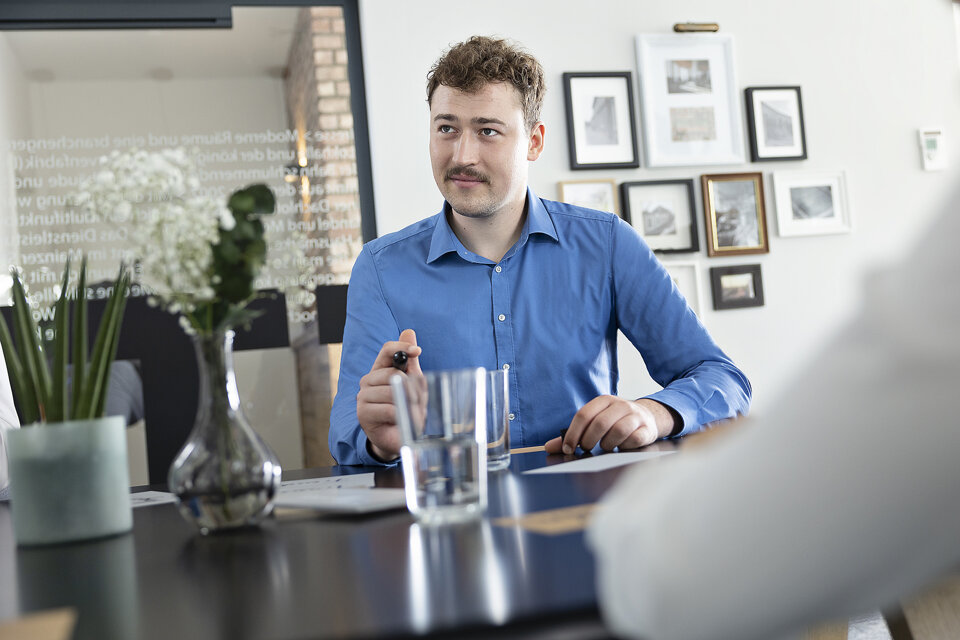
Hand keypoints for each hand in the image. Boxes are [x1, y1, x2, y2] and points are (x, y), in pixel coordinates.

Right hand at [357, 329, 422, 460]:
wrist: (399, 437)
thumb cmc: (406, 408)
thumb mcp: (414, 383)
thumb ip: (411, 360)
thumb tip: (409, 331)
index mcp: (380, 370)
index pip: (387, 350)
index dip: (402, 347)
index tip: (417, 351)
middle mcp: (367, 381)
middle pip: (391, 372)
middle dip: (411, 387)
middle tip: (418, 400)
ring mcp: (363, 397)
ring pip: (391, 391)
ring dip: (408, 403)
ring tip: (411, 412)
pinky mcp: (363, 413)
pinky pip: (389, 408)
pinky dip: (401, 415)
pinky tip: (401, 420)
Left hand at [544, 397, 673, 454]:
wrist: (648, 418)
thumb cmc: (615, 421)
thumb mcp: (595, 421)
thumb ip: (573, 434)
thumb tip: (549, 447)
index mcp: (603, 401)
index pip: (583, 415)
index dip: (573, 434)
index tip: (568, 448)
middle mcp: (620, 405)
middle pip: (599, 423)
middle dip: (588, 441)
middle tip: (586, 448)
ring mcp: (635, 416)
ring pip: (617, 431)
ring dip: (606, 444)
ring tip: (605, 446)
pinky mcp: (647, 429)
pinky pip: (633, 440)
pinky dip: (624, 447)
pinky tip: (621, 447)